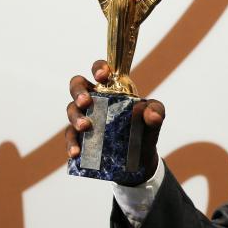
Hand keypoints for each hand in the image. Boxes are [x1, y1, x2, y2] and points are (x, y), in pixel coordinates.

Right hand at [65, 60, 163, 182]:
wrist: (140, 159)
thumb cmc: (144, 129)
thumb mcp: (154, 118)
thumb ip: (156, 111)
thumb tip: (152, 116)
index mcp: (110, 88)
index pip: (100, 70)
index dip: (98, 68)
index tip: (102, 76)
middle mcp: (94, 99)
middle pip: (77, 85)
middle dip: (78, 92)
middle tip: (86, 102)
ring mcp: (84, 117)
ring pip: (71, 110)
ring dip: (75, 117)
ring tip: (85, 127)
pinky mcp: (80, 137)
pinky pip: (70, 137)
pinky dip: (72, 144)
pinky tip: (76, 152)